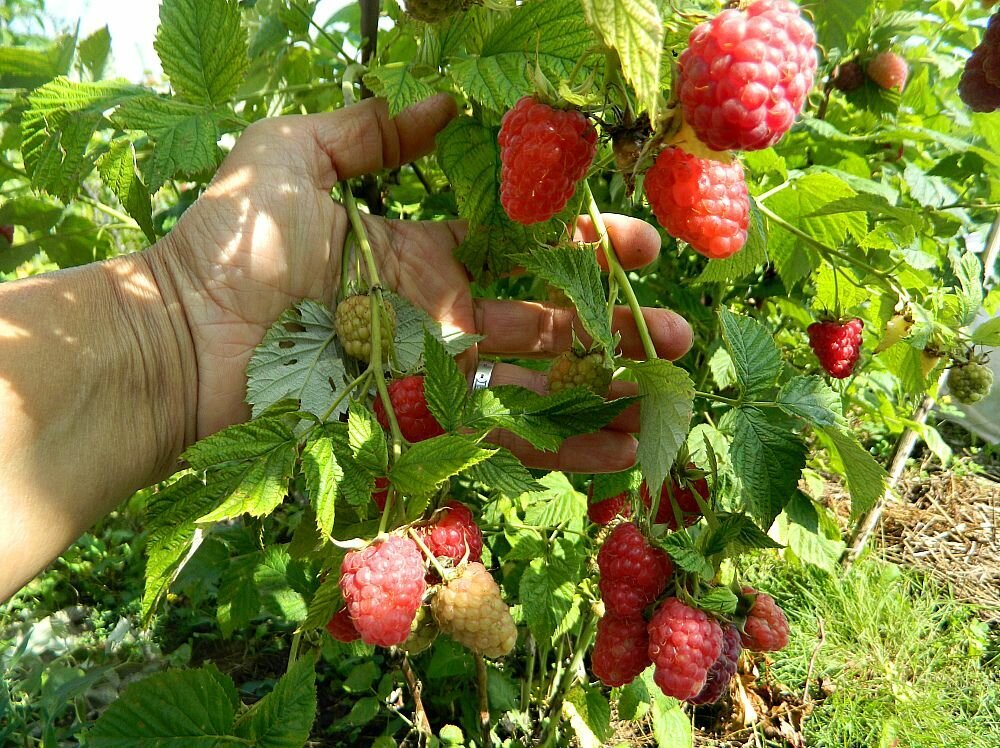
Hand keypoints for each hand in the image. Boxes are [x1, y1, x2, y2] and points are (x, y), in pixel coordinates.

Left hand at [154, 95, 691, 471]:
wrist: (180, 338)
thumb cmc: (230, 242)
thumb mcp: (293, 156)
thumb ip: (368, 131)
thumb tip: (441, 101)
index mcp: (421, 255)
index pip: (519, 249)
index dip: (579, 243)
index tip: (636, 238)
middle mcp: (440, 319)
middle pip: (545, 322)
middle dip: (613, 324)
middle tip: (679, 331)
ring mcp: (435, 377)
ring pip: (536, 386)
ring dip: (605, 390)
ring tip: (670, 390)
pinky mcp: (422, 426)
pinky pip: (499, 439)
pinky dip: (561, 448)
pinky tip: (622, 451)